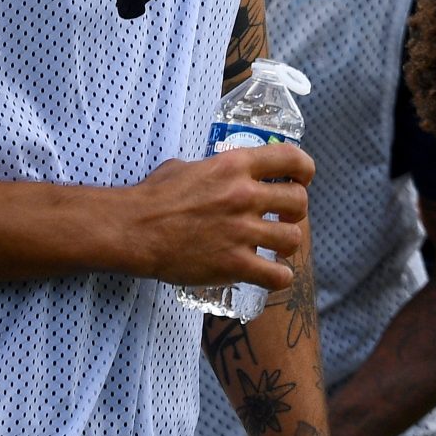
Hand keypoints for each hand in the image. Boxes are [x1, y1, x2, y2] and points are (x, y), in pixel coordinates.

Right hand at [127, 145, 313, 288]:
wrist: (131, 230)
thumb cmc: (153, 197)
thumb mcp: (188, 166)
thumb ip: (216, 169)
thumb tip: (227, 173)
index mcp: (235, 166)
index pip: (292, 158)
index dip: (304, 170)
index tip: (302, 180)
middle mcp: (244, 195)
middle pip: (299, 201)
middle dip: (295, 211)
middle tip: (282, 218)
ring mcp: (241, 231)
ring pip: (293, 238)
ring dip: (287, 243)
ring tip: (275, 246)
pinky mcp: (233, 264)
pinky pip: (278, 275)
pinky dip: (279, 277)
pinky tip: (271, 274)